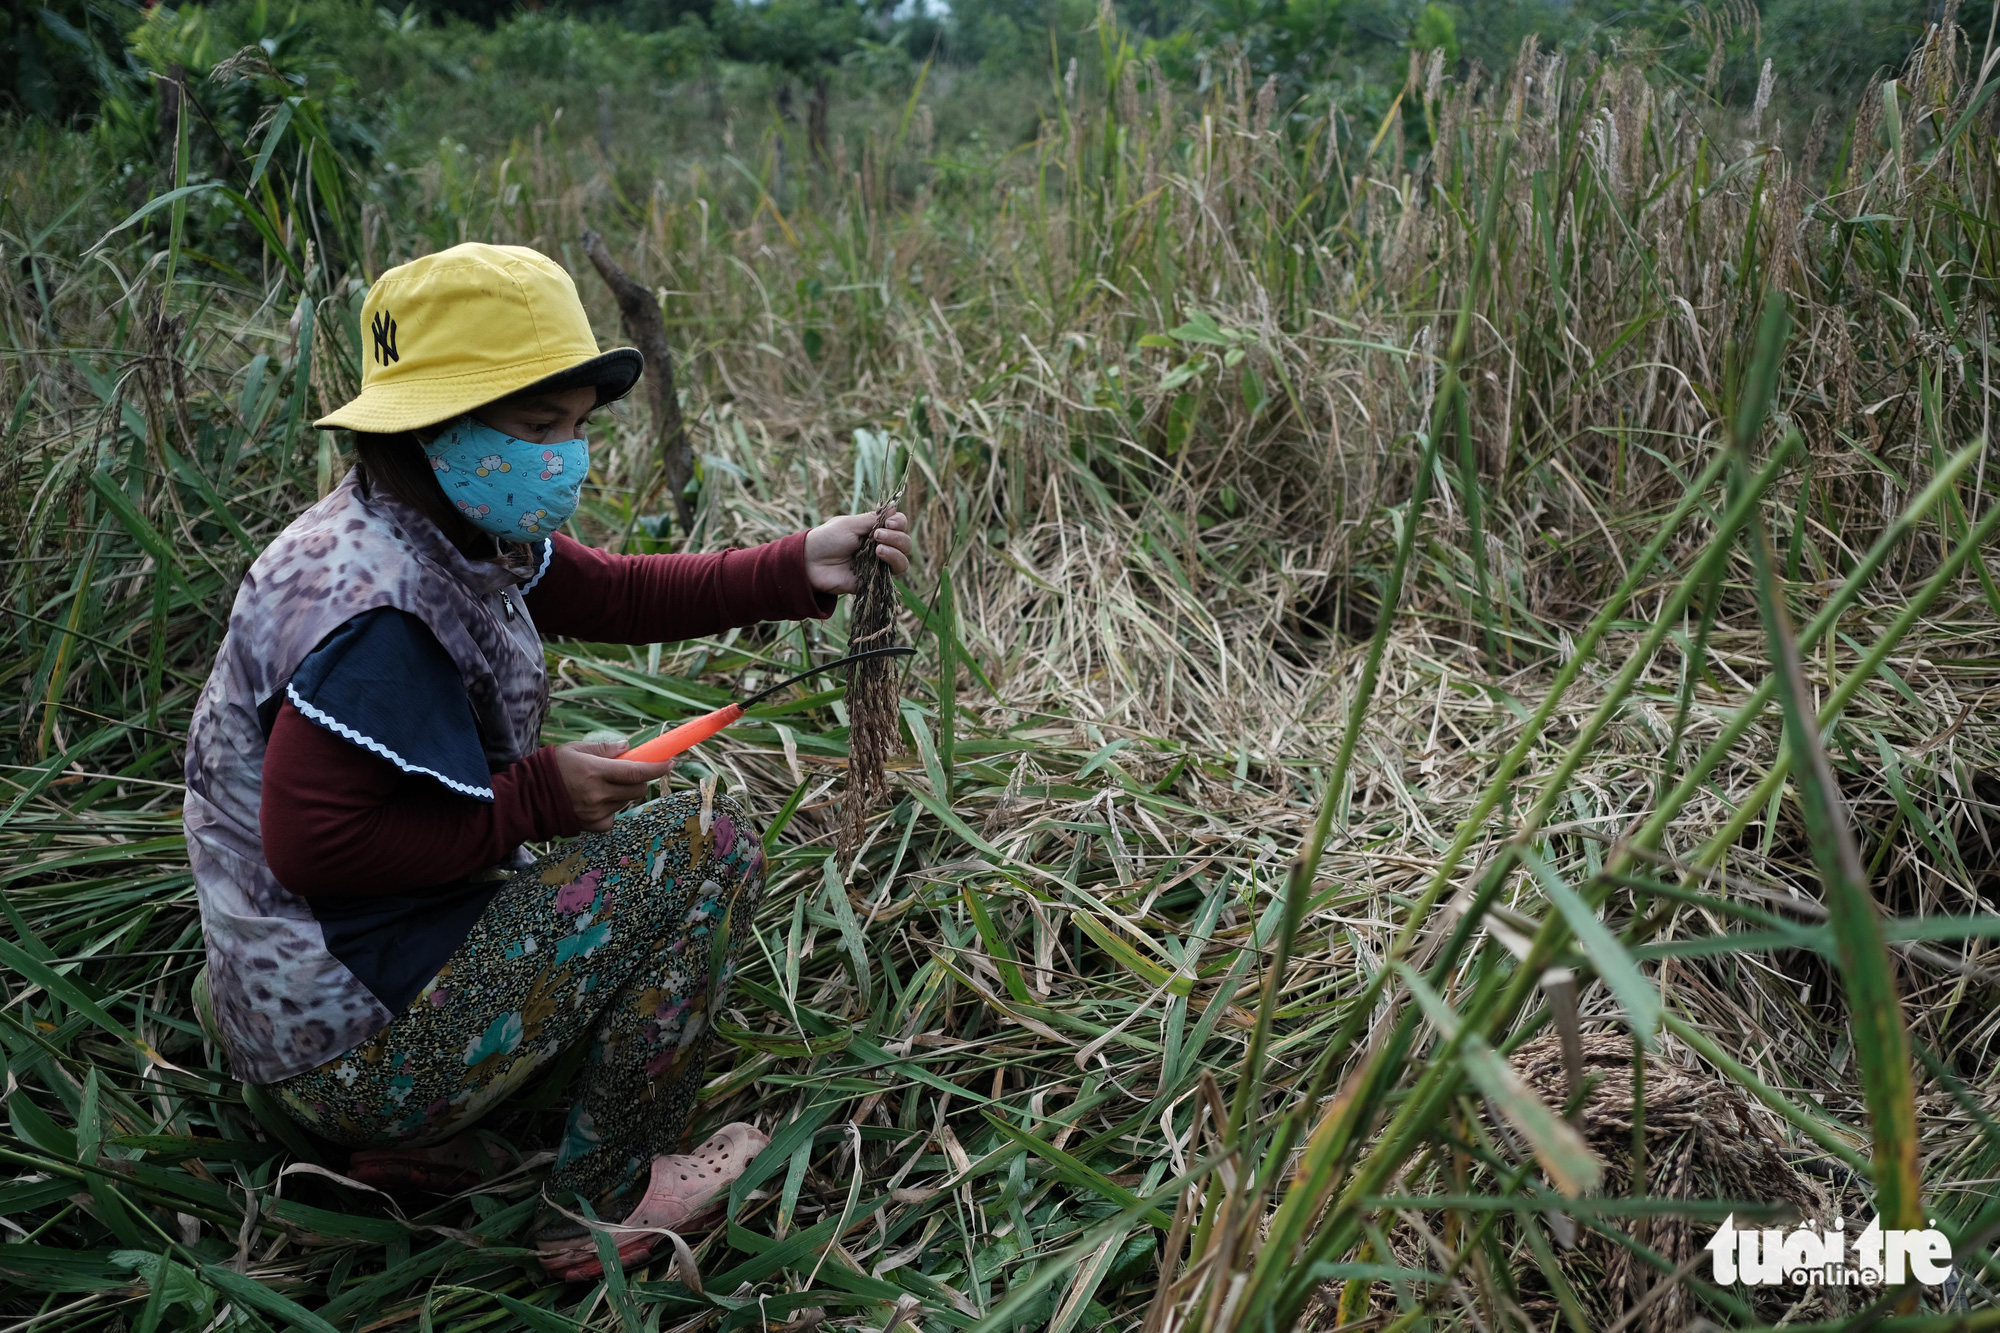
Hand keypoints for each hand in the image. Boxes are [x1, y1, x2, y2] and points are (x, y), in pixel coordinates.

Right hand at [551, 740, 674, 831]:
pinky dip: (612, 807)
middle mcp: (598, 794)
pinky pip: (614, 816)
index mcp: (595, 771)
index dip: (657, 767)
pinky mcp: (593, 826)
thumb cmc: (552, 768)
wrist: (529, 797)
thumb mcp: (576, 749)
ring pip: (626, 802)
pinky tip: (595, 801)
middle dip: (639, 779)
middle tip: (629, 772)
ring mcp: (596, 812)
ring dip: (622, 792)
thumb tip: (628, 747)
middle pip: (637, 789)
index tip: (670, 761)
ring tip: (601, 785)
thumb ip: (604, 748)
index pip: (636, 772)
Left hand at [804, 506, 913, 595]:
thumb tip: (896, 507)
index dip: (900, 522)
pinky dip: (892, 564)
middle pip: (905, 542)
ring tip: (878, 549)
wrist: (811, 563)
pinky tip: (879, 557)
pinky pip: (894, 576)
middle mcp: (880, 546)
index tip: (890, 522)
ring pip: (903, 559)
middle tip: (877, 535)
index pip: (899, 525)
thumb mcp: (850, 524)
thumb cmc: (827, 539)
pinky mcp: (875, 580)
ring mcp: (878, 564)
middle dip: (896, 537)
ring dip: (896, 551)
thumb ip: (874, 519)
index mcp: (874, 530)